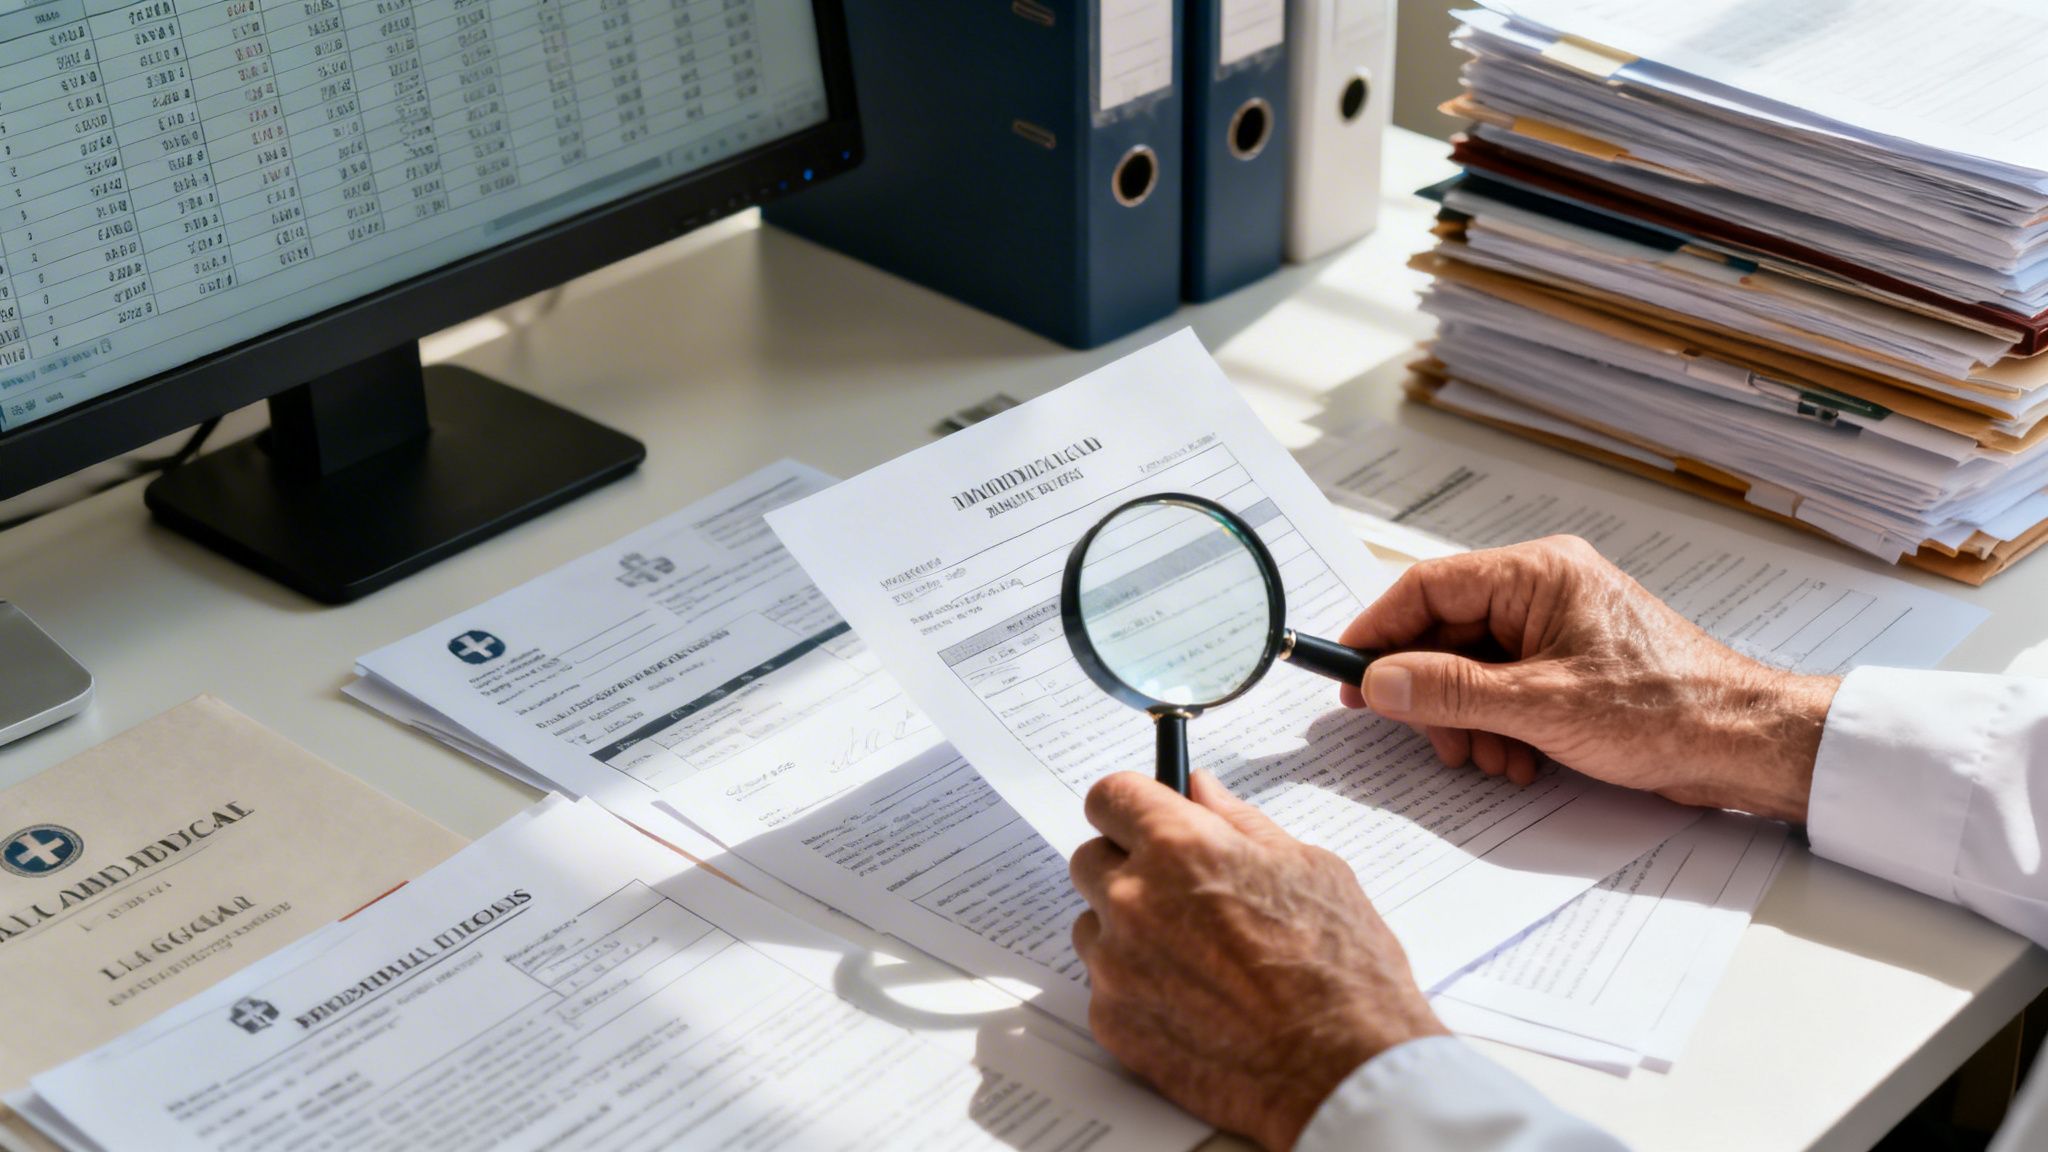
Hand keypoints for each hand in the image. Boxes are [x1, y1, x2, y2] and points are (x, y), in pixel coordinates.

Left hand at [1070, 770, 1444, 1150]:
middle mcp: (1134, 900)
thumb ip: (1240, 824)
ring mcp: (1116, 965)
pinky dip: (1136, 987)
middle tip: (1180, 892)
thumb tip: (1202, 791)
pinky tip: (1193, 1002)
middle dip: (1127, 866)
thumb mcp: (1308, 870)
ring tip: (1196, 957)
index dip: (1131, 806)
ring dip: (1127, 930)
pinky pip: (1104, 986)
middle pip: (1091, 860)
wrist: (1342, 1071)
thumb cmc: (1340, 971)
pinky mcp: (1112, 1021)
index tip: (1143, 818)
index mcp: (1180, 847)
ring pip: (1093, 925)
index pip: (1110, 797)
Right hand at [1338, 536, 1837, 821]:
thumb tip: (1381, 682)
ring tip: (1495, 758)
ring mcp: (1557, 629)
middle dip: (1435, 695)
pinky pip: (1504, 689)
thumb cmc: (1667, 709)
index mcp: (1538, 573)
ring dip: (1468, 721)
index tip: (1348, 677)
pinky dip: (1499, 727)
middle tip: (1438, 741)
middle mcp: (1544, 590)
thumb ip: (1452, 691)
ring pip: (1471, 669)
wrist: (1745, 744)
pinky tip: (1522, 758)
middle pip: (1445, 634)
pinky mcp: (1570, 666)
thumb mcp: (1542, 706)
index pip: (1427, 587)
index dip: (1379, 633)